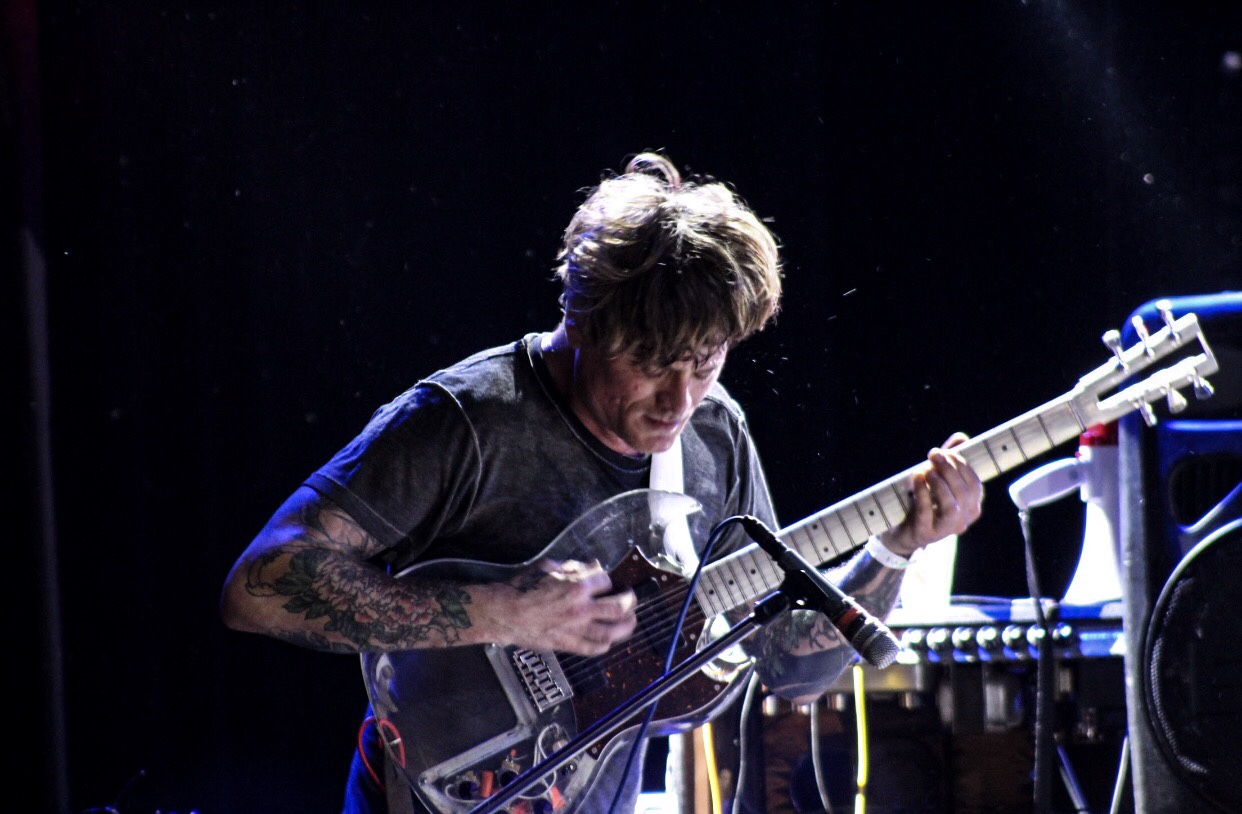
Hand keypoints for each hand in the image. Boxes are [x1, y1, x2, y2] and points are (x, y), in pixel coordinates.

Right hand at [476, 558, 637, 655]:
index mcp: (576, 586)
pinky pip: (593, 648)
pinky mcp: (568, 644)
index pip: (605, 580)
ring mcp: (576, 629)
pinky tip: (608, 640)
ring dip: (626, 626)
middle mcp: (581, 609)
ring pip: (612, 631)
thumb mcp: (548, 567)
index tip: (605, 581)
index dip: (607, 579)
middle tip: (631, 599)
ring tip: (630, 620)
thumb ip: (573, 567)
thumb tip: (592, 565)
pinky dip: (604, 645)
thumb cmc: (523, 587)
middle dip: (630, 601)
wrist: (505, 613)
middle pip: (619, 607)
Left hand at [878, 432, 983, 557]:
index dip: (961, 465)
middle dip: (949, 469)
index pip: (974, 484)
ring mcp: (944, 530)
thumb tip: (962, 438)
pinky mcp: (924, 533)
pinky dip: (922, 492)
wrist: (900, 530)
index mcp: (970, 507)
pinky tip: (916, 478)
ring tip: (926, 469)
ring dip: (939, 483)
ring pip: (951, 506)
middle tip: (933, 455)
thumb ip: (950, 459)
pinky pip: (927, 513)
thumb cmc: (923, 500)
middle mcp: (962, 520)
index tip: (945, 452)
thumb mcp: (937, 478)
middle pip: (964, 493)